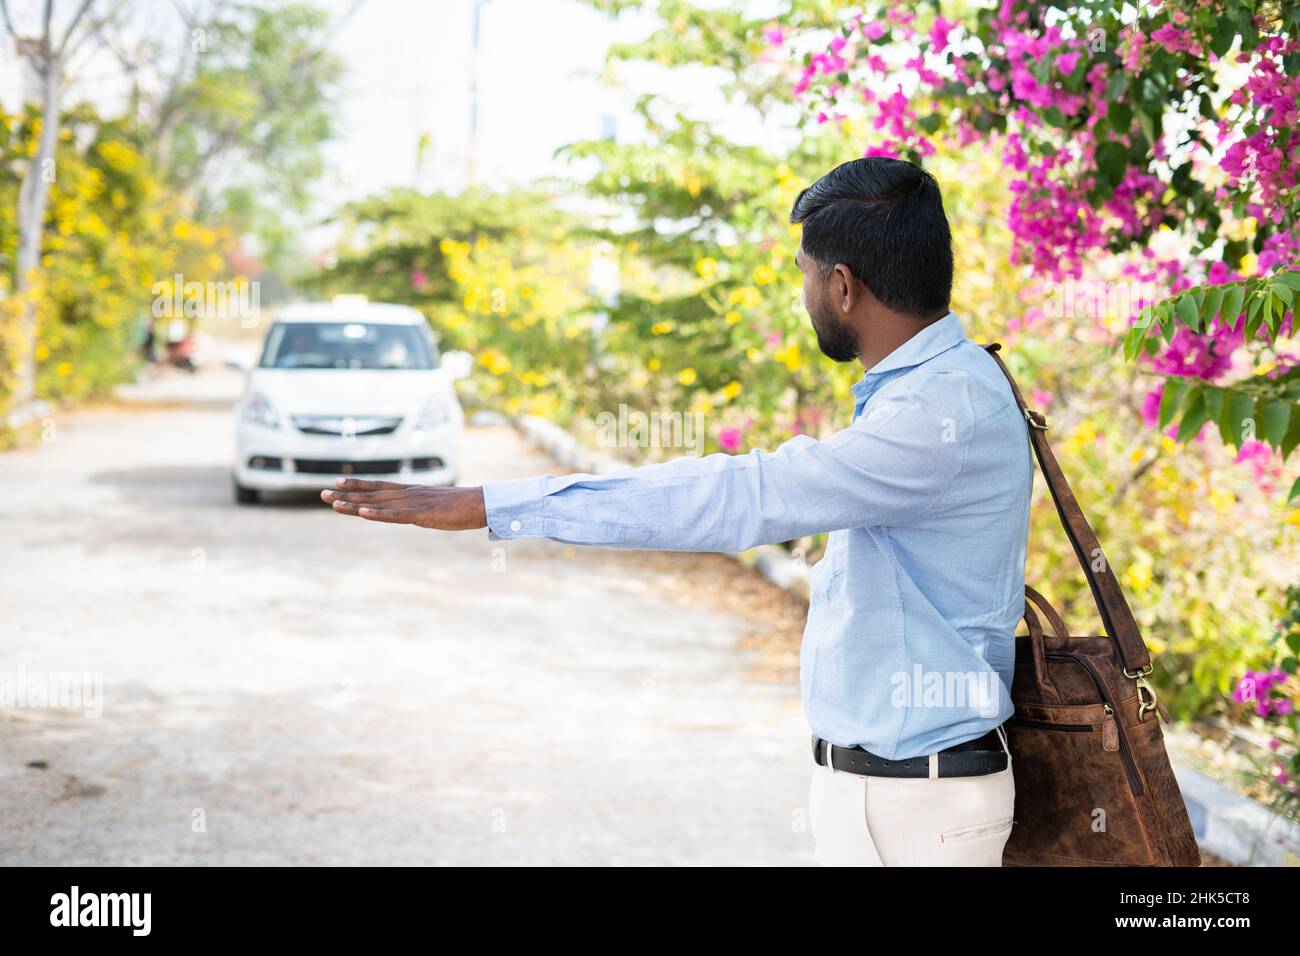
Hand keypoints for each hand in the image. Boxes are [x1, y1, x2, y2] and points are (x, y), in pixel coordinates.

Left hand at [321, 478, 486, 529]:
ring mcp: (414, 503)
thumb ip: (426, 507)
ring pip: (378, 503)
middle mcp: (408, 494)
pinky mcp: (421, 514)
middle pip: (372, 493)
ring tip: (332, 503)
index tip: (338, 482)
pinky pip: (395, 514)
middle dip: (346, 494)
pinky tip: (361, 512)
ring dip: (354, 504)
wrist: (483, 503)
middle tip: (321, 493)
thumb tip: (421, 512)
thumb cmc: (465, 506)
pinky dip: (377, 513)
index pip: (380, 486)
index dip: (358, 484)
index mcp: (412, 492)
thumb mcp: (439, 506)